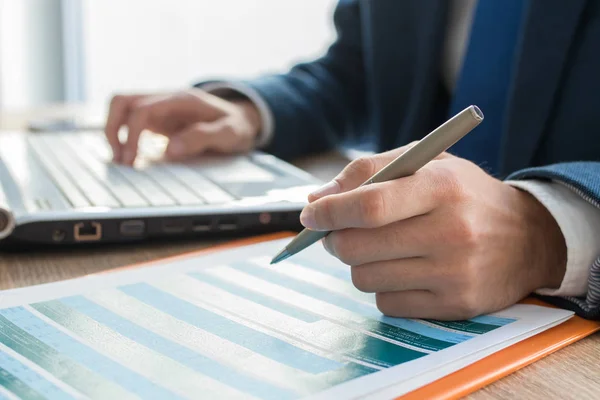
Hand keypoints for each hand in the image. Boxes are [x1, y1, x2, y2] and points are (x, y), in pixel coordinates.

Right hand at [105, 89, 261, 164]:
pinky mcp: (159, 119)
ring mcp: (160, 107)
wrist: (244, 120)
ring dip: (115, 131)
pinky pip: (131, 121)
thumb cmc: (237, 126)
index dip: (131, 135)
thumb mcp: (229, 133)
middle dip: (113, 129)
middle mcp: (166, 99)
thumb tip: (170, 150)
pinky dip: (124, 136)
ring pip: (122, 108)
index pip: (142, 109)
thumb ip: (202, 138)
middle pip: (122, 101)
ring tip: (121, 160)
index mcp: (181, 99)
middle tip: (120, 160)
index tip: (131, 160)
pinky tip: (130, 157)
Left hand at [300, 146, 566, 319]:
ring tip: (380, 249)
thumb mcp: (426, 163)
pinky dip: (382, 288)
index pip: (369, 206)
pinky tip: (404, 271)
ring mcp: (454, 273)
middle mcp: (451, 231)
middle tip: (338, 232)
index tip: (309, 214)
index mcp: (441, 186)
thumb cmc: (465, 194)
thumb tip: (315, 198)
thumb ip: (368, 170)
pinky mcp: (455, 305)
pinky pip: (386, 304)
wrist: (529, 237)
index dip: (329, 212)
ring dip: (359, 264)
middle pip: (357, 247)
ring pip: (365, 278)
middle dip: (334, 240)